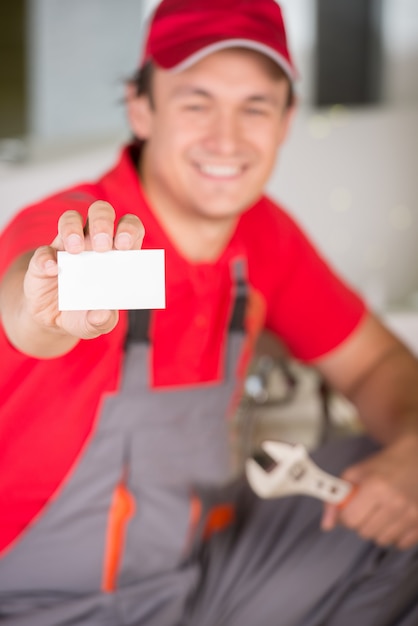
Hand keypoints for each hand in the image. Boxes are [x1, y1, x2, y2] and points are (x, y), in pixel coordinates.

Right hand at [24, 200, 144, 340]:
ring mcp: (67, 246)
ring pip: (70, 218)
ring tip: (75, 251)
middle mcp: (93, 243)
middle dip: (102, 222)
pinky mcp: (44, 258)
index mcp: (117, 253)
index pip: (129, 228)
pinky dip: (46, 259)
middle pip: (101, 212)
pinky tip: (52, 271)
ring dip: (73, 229)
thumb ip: (103, 320)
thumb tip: (104, 313)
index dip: (129, 230)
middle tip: (102, 246)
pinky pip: (43, 250)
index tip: (125, 245)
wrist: (53, 321)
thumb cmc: (85, 313)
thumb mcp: (97, 323)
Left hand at [321, 432, 417, 548]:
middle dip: (360, 522)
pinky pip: (400, 544)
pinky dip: (394, 535)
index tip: (348, 508)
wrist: (415, 458)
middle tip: (365, 508)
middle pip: (365, 532)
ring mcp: (411, 514)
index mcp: (376, 487)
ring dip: (376, 530)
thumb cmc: (383, 465)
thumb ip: (335, 498)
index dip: (345, 515)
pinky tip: (394, 519)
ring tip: (380, 512)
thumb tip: (326, 524)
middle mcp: (395, 502)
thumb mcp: (354, 473)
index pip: (351, 519)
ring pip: (382, 540)